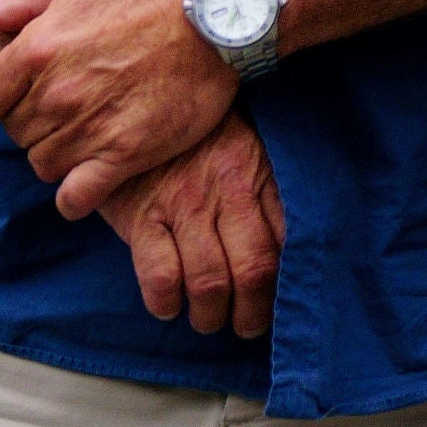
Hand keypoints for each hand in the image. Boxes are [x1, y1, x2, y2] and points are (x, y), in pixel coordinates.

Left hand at [0, 0, 233, 214]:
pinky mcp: (126, 153)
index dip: (2, 96)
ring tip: (85, 134)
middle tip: (68, 107)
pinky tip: (89, 179)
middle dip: (34, 122)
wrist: (219, 6)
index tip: (27, 90)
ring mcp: (90, 127)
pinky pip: (77, 197)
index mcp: (37, 48)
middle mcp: (56, 94)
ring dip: (57, 153)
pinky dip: (75, 196)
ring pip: (43, 164)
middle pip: (17, 132)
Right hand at [101, 114, 284, 339]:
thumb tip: (290, 244)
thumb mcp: (244, 144)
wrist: (136, 100)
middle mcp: (225, 190)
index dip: (287, 282)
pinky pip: (161, 274)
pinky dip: (166, 301)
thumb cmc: (198, 134)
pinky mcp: (142, 216)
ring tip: (208, 319)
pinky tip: (168, 305)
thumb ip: (267, 187)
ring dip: (210, 315)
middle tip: (245, 325)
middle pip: (253, 269)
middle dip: (252, 312)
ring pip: (209, 281)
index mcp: (258, 172)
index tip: (283, 302)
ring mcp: (183, 204)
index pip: (287, 239)